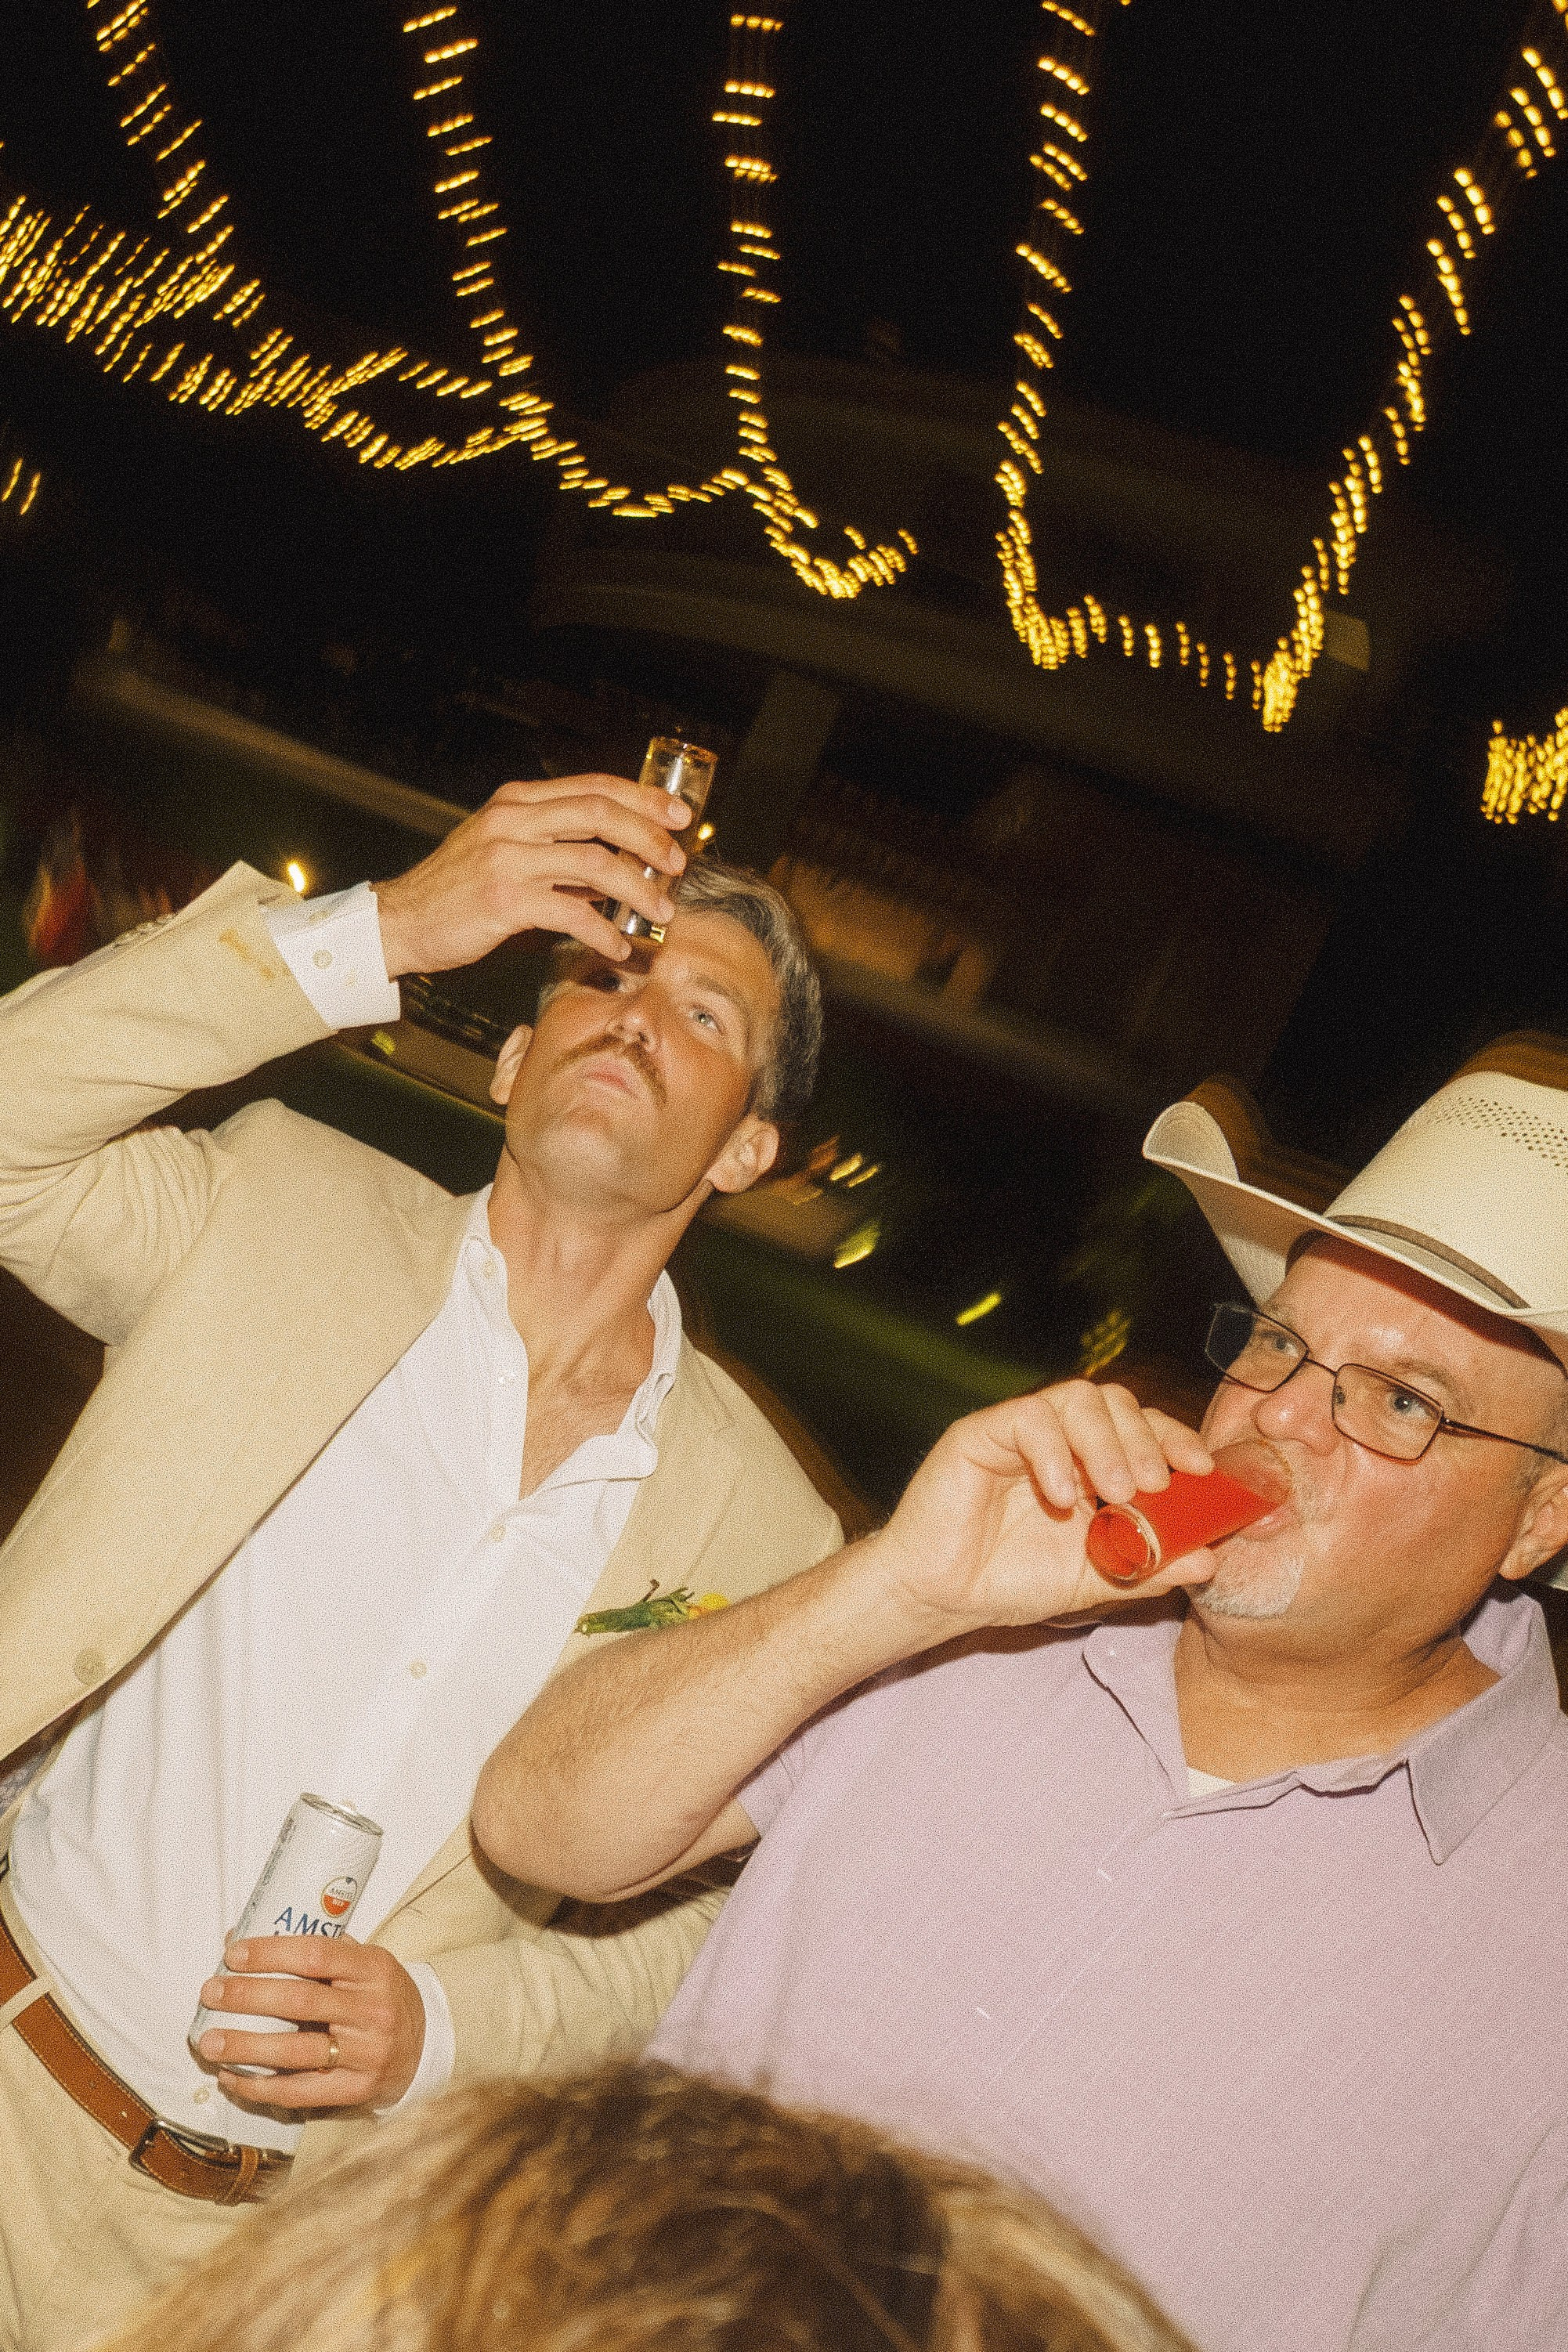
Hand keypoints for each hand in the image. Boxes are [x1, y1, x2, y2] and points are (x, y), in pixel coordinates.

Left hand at [195, 1934, 425, 2110]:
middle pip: (300, 2002)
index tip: (234, 1954)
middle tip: (210, 1992)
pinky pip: (299, 2093)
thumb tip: (241, 1940)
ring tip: (208, 2042)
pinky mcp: (356, 2091)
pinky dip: (259, 2087)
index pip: (316, 1954)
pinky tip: (231, 2077)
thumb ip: (315, 1952)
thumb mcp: (363, 1963)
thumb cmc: (379, 1996)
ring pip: (295, 2052)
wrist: (424, 2043)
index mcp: (374, 1968)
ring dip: (245, 2047)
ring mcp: (366, 2054)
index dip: (271, 1953)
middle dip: (247, 1997)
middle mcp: (372, 2010)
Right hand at [372, 773, 692, 976]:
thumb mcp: (503, 849)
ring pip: (593, 862)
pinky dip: (602, 931)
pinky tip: (617, 946)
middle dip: (649, 836)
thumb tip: (613, 864)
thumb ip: (553, 847)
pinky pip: (570, 912)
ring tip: (660, 910)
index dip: (642, 798)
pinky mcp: (502, 899)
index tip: (678, 816)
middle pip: (599, 813)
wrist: (401, 921)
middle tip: (678, 861)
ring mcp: (506, 858)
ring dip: (636, 889)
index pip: (593, 786)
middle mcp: (512, 820)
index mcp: (517, 801)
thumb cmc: (457, 892)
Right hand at [864, 1380, 1218, 1643]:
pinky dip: (1054, 1452)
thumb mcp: (1099, 1580)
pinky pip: (1027, 1418)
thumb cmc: (1013, 1582)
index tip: (1202, 1468)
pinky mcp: (981, 1433)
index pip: (1142, 1427)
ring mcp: (1020, 1433)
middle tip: (1155, 1485)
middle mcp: (1059, 1439)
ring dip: (1107, 1442)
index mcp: (1090, 1464)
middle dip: (1145, 1439)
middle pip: (1116, 1401)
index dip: (1175, 1438)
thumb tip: (1211, 1558)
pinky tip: (1062, 1496)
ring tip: (1115, 1492)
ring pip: (1077, 1397)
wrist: (946, 1599)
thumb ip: (1153, 1567)